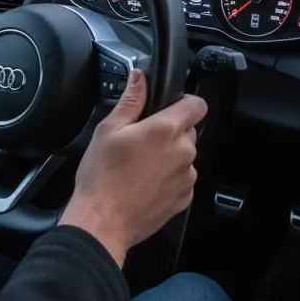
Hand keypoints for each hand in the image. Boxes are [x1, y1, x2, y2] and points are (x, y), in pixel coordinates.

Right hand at [59, 70, 206, 267]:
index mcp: (166, 130)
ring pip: (185, 155)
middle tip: (143, 140)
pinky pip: (183, 178)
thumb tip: (140, 78)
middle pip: (189, 130)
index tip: (170, 106)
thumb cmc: (102, 177)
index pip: (197, 104)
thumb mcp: (108, 130)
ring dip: (171, 155)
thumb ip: (131, 100)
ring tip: (141, 166)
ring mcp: (187, 177)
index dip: (184, 101)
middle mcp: (183, 152)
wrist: (103, 223)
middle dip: (171, 131)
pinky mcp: (185, 198)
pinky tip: (146, 183)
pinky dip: (170, 178)